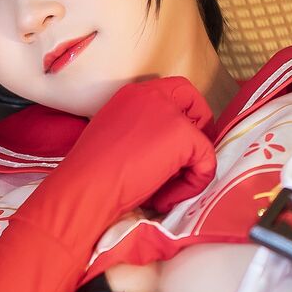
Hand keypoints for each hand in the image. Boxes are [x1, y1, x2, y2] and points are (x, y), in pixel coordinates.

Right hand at [55, 76, 216, 224]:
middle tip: (188, 164)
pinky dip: (192, 186)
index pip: (173, 92)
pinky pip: (206, 162)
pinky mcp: (183, 136)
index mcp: (133, 96)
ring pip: (202, 140)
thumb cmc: (89, 176)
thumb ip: (139, 135)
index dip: (184, 115)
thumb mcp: (114, 140)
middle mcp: (153, 96)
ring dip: (189, 171)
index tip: (179, 145)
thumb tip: (162, 154)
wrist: (85, 188)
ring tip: (162, 193)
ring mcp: (170, 114)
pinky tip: (163, 199)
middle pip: (194, 103)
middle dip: (199, 133)